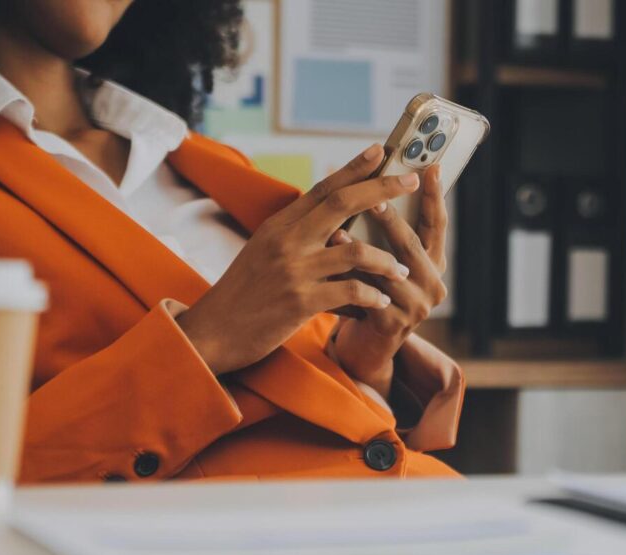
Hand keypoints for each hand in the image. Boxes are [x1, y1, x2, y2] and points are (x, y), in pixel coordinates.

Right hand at [176, 145, 418, 375]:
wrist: (212, 333)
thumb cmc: (243, 294)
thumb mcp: (264, 253)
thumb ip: (297, 236)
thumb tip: (337, 225)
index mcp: (279, 226)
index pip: (323, 188)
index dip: (355, 167)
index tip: (381, 150)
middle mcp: (286, 241)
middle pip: (344, 203)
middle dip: (383, 189)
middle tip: (413, 181)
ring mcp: (294, 270)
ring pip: (355, 251)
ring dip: (386, 260)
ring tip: (403, 270)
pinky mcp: (300, 301)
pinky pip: (350, 291)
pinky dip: (372, 296)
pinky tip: (382, 302)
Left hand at [330, 164, 449, 395]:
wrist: (367, 344)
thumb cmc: (372, 289)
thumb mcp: (385, 259)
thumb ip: (387, 231)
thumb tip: (373, 176)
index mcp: (433, 261)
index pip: (437, 223)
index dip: (435, 196)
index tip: (431, 167)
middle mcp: (433, 283)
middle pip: (412, 243)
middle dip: (390, 219)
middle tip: (371, 198)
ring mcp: (416, 307)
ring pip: (387, 269)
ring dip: (360, 249)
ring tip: (336, 231)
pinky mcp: (393, 324)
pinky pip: (367, 294)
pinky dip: (346, 279)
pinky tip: (328, 267)